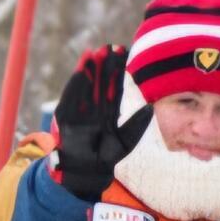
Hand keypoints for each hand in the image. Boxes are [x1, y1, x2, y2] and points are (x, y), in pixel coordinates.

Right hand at [51, 45, 144, 201]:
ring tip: (94, 53)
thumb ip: (137, 124)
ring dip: (90, 70)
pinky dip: (76, 84)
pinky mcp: (68, 118)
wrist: (87, 174)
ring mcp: (81, 112)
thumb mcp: (127, 141)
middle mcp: (95, 109)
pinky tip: (81, 70)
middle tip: (110, 46)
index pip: (116, 87)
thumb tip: (151, 108)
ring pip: (87, 87)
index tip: (124, 53)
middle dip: (105, 66)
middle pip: (101, 83)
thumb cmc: (106, 159)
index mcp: (109, 113)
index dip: (119, 71)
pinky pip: (72, 98)